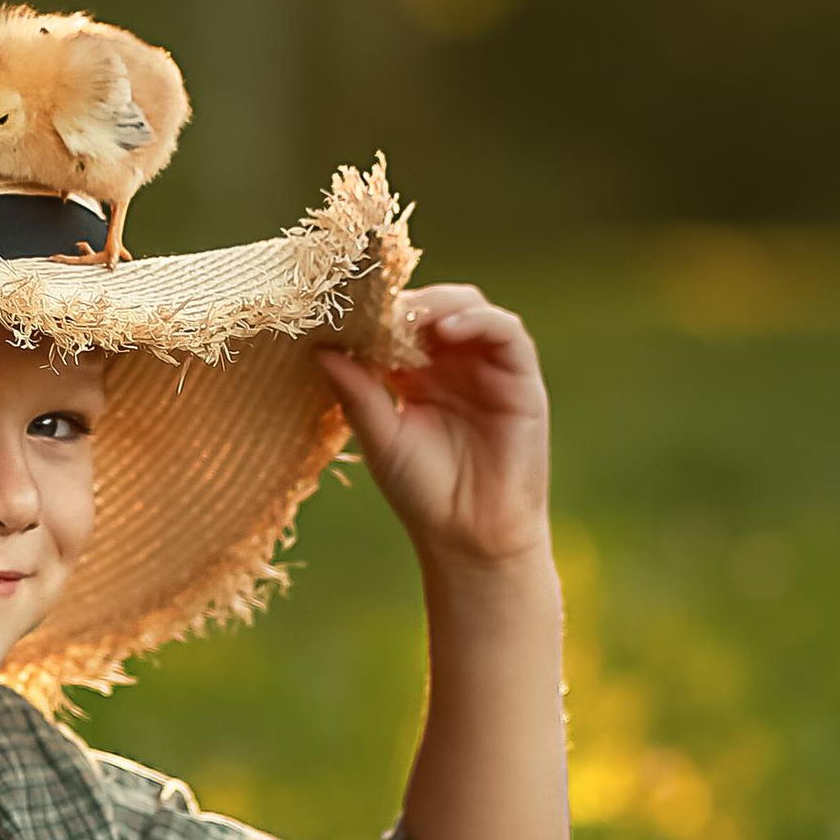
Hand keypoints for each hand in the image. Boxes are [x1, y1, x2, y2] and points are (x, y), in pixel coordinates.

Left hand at [318, 285, 552, 575]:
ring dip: (441, 303)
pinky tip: (448, 329)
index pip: (399, 323)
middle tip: (378, 306)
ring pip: (470, 308)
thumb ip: (356, 393)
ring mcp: (489, 368)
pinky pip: (506, 332)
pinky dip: (478, 320)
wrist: (471, 538)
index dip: (376, 311)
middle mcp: (454, 364)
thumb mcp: (380, 438)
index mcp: (416, 374)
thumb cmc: (423, 493)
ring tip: (411, 315)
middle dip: (407, 301)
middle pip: (434, 306)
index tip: (345, 308)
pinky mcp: (521, 379)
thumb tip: (318, 350)